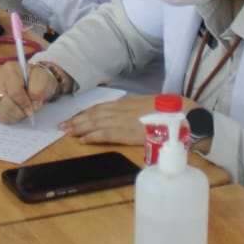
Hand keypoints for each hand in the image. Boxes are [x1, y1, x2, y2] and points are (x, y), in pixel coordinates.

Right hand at [0, 60, 61, 123]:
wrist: (35, 82)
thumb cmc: (38, 80)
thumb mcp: (44, 80)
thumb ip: (38, 90)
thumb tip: (31, 104)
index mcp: (10, 69)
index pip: (14, 91)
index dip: (24, 103)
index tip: (32, 110)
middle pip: (5, 102)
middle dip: (19, 111)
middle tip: (29, 112)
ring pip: (1, 110)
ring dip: (14, 116)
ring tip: (23, 112)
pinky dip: (9, 118)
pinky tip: (16, 114)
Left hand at [60, 95, 185, 145]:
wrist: (182, 114)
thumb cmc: (169, 111)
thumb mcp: (148, 106)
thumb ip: (135, 110)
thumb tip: (127, 115)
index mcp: (127, 104)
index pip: (100, 108)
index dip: (85, 113)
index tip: (74, 117)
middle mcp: (122, 110)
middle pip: (94, 114)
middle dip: (76, 120)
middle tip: (61, 126)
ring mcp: (124, 120)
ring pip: (95, 123)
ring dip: (79, 127)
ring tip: (66, 132)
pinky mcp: (128, 132)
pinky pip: (105, 134)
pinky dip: (92, 136)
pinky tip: (82, 140)